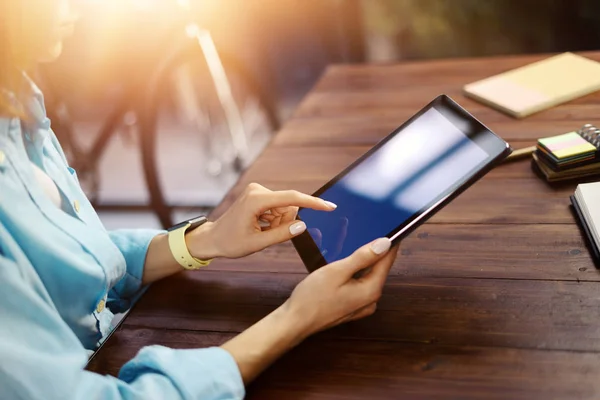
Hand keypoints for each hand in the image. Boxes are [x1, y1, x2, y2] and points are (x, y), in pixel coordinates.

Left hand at [186, 183, 335, 258]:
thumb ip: (282, 234)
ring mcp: (257, 191)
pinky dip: (274, 219)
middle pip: (288, 206)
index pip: (292, 199)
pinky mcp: (258, 194)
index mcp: (256, 200)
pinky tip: (260, 226)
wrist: (212, 239)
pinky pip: (277, 207)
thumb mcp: (258, 243)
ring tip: (261, 231)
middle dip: (285, 222)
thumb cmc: (230, 242)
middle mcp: (258, 190)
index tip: (330, 207)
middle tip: (267, 235)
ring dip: (279, 222)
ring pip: (284, 208)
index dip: (313, 203)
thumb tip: (302, 225)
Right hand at [282, 237, 397, 338]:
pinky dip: (356, 272)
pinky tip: (344, 265)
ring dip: (363, 261)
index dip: (390, 242)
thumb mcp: (337, 271)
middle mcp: (371, 299)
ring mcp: (362, 305)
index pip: (388, 260)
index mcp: (371, 290)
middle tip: (368, 231)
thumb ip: (363, 257)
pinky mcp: (353, 306)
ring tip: (353, 245)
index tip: (391, 227)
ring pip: (368, 275)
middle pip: (379, 268)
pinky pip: (360, 284)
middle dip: (374, 250)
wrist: (296, 321)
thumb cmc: (312, 298)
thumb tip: (385, 243)